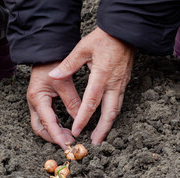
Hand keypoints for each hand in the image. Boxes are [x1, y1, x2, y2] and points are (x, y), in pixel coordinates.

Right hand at [27, 62, 81, 148]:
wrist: (47, 51)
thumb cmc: (53, 63)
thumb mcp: (65, 83)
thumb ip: (72, 102)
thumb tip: (80, 120)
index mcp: (37, 98)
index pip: (47, 123)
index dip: (57, 136)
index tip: (67, 145)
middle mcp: (34, 103)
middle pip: (40, 128)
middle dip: (53, 137)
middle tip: (68, 143)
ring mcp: (36, 103)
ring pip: (42, 125)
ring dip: (54, 132)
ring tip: (69, 137)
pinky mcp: (41, 101)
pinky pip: (46, 118)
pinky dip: (54, 125)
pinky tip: (64, 128)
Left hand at [49, 27, 134, 144]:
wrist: (126, 32)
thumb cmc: (103, 39)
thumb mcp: (83, 48)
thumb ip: (68, 64)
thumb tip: (54, 74)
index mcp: (101, 75)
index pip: (91, 102)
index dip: (84, 118)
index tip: (77, 130)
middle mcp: (113, 83)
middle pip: (109, 112)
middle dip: (102, 129)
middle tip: (94, 142)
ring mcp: (121, 84)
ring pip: (116, 110)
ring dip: (108, 124)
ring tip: (100, 136)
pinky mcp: (124, 83)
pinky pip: (119, 103)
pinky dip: (112, 115)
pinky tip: (107, 119)